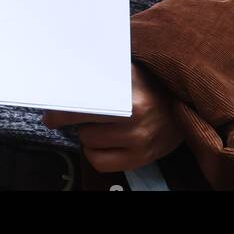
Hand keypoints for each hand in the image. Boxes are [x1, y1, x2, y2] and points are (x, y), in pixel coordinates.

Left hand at [42, 64, 183, 173]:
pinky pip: (99, 162)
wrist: (185, 107)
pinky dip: (95, 152)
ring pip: (88, 142)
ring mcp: (139, 143)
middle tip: (62, 114)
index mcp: (131, 94)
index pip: (87, 103)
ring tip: (100, 122)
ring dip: (87, 133)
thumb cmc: (152, 86)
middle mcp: (136, 120)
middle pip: (83, 123)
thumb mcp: (130, 71)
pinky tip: (102, 140)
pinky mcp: (140, 160)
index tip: (49, 112)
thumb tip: (66, 72)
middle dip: (71, 117)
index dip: (64, 108)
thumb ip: (102, 72)